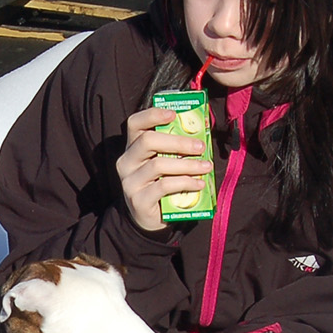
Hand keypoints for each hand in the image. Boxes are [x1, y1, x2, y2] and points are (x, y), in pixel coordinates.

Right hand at [117, 104, 214, 232]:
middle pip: (147, 141)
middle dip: (178, 142)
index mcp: (132, 147)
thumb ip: (175, 149)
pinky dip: (185, 183)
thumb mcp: (165, 162)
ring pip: (158, 164)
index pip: (135, 123)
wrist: (149, 218)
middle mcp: (126, 162)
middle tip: (200, 147)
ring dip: (187, 165)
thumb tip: (201, 136)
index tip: (174, 114)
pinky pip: (164, 186)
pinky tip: (199, 183)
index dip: (153, 115)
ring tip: (206, 167)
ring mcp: (130, 182)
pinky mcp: (138, 200)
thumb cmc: (161, 184)